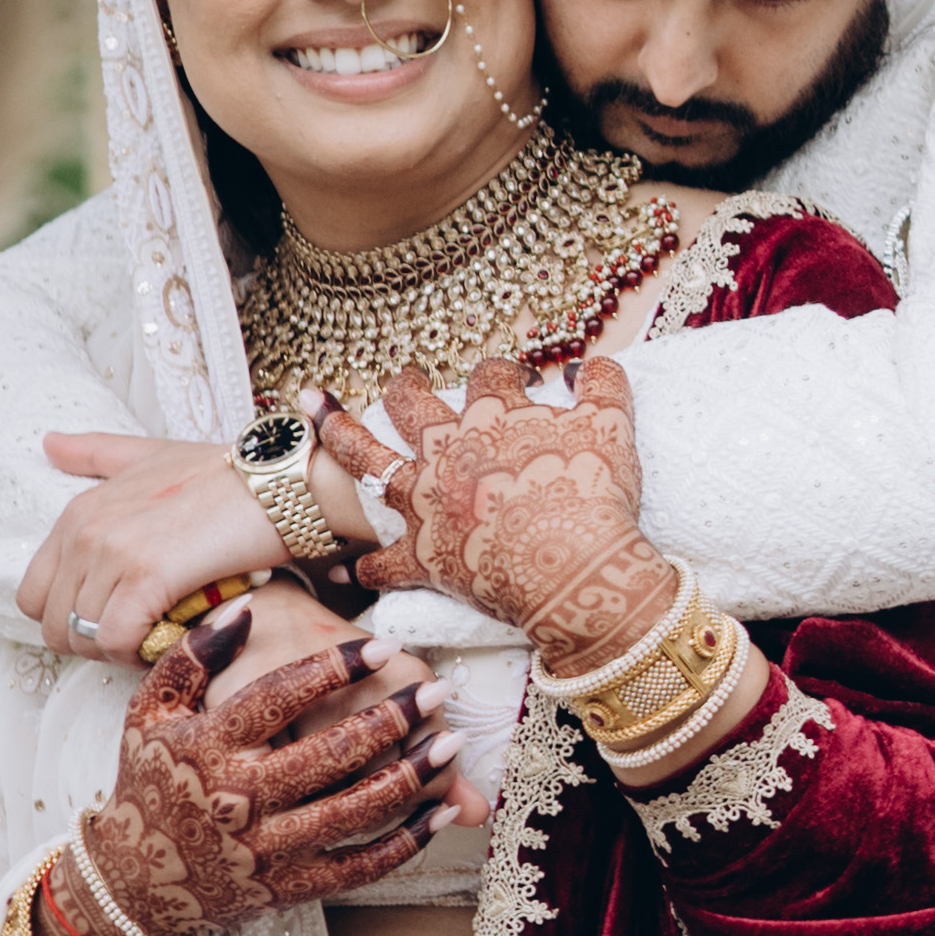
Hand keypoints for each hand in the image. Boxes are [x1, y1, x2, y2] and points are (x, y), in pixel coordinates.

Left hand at [26, 436, 284, 662]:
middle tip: (143, 634)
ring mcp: (113, 552)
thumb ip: (96, 453)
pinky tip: (173, 638)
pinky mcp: (148, 576)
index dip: (72, 618)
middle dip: (95, 642)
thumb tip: (48, 443)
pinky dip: (142, 653)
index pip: (34, 594)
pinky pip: (119, 639)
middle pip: (56, 625)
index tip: (117, 617)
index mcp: (78, 510)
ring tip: (162, 635)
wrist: (280, 481)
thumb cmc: (225, 472)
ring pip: (86, 638)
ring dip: (124, 650)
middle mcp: (85, 531)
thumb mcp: (151, 454)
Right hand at [65, 598, 460, 935]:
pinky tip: (443, 811)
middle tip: (437, 690)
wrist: (132, 880)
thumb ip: (193, 656)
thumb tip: (247, 607)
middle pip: (330, 753)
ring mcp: (266, 849)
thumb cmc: (151, 782)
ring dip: (413, 776)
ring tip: (452, 743)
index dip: (337, 668)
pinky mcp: (289, 888)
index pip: (280, 696)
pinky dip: (409, 841)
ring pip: (355, 809)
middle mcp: (239, 800)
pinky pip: (360, 866)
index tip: (385, 645)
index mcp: (209, 748)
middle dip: (392, 718)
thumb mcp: (149, 712)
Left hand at [322, 351, 682, 685]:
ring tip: (322, 417)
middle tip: (406, 381)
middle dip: (407, 386)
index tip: (517, 379)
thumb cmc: (593, 495)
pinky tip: (347, 569)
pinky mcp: (420, 556)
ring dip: (342, 436)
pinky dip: (365, 566)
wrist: (573, 568)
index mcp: (494, 415)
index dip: (504, 373)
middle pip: (412, 404)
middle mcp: (448, 450)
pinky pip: (381, 563)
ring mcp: (426, 502)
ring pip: (368, 461)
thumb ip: (604, 385)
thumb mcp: (613, 425)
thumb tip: (590, 366)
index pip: (490, 376)